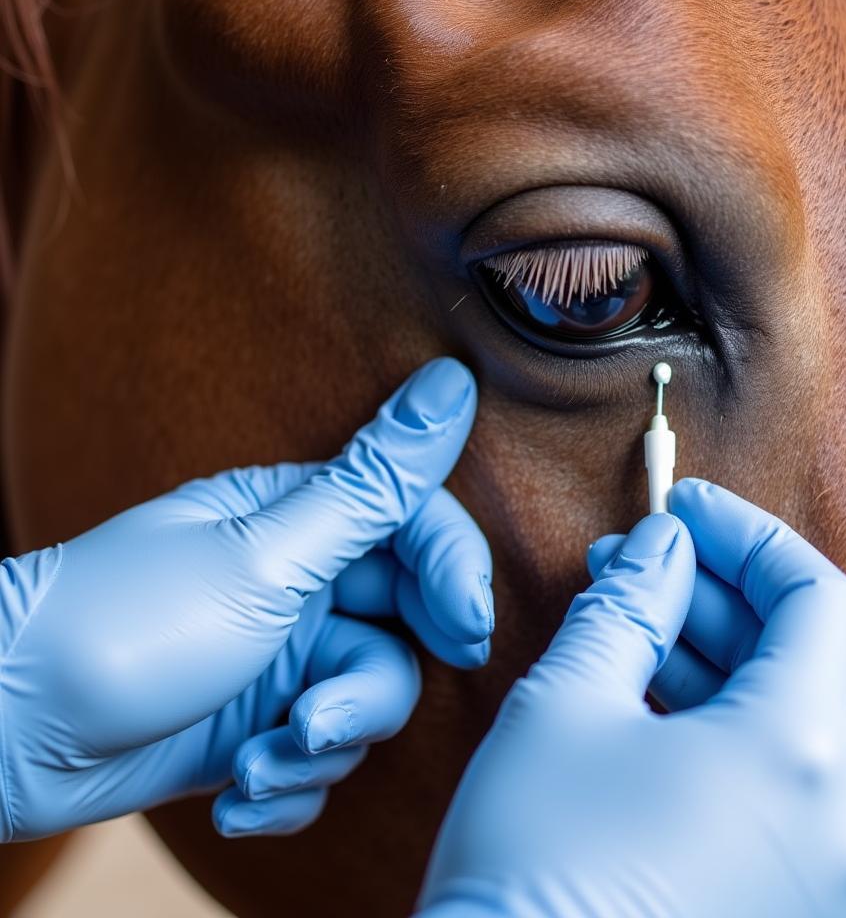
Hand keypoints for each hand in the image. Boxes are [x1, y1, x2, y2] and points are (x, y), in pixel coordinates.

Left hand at [0, 358, 491, 841]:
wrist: (6, 732)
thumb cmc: (123, 622)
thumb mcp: (263, 553)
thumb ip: (373, 484)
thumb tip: (452, 383)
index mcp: (302, 521)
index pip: (416, 529)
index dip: (452, 574)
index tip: (465, 630)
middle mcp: (301, 585)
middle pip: (400, 631)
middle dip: (367, 691)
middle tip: (319, 720)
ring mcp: (281, 659)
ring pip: (363, 704)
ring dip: (316, 748)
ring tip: (254, 762)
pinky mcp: (259, 725)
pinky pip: (317, 760)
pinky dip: (287, 787)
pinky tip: (238, 796)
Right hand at [418, 480, 845, 917]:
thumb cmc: (532, 862)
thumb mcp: (567, 703)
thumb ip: (628, 605)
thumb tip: (662, 548)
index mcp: (797, 754)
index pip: (816, 598)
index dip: (748, 536)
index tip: (684, 508)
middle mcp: (840, 822)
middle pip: (840, 660)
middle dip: (753, 599)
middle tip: (668, 568)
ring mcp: (826, 880)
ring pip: (816, 730)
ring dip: (738, 661)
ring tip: (640, 624)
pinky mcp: (791, 912)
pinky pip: (792, 794)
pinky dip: (740, 731)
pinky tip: (656, 703)